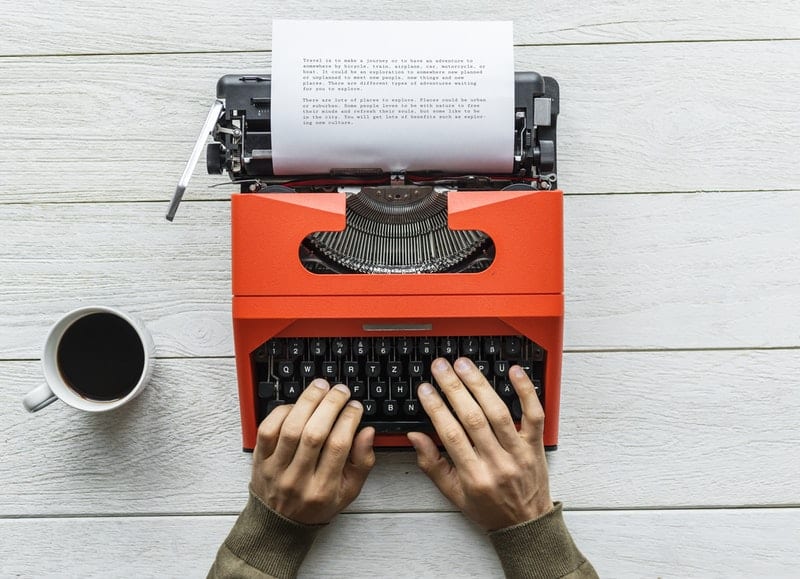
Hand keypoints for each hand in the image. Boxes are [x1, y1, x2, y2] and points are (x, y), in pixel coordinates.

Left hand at [251, 379, 375, 524]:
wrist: (279, 525)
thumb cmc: (316, 504)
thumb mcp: (348, 491)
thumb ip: (362, 462)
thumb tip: (367, 432)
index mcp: (323, 489)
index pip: (338, 446)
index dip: (349, 420)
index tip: (355, 406)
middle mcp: (298, 480)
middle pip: (314, 434)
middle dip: (330, 405)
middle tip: (340, 391)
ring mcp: (276, 469)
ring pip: (291, 428)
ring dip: (307, 402)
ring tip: (321, 387)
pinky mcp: (260, 460)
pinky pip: (267, 429)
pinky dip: (282, 411)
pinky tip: (296, 404)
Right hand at [408, 358, 552, 530]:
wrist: (526, 525)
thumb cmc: (488, 508)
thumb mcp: (453, 494)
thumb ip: (432, 464)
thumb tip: (415, 436)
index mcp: (474, 476)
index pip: (451, 435)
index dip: (436, 408)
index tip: (425, 389)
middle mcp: (497, 463)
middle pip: (473, 418)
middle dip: (454, 388)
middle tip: (441, 367)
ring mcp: (519, 452)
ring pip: (499, 412)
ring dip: (480, 384)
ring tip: (464, 365)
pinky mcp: (536, 444)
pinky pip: (534, 414)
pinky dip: (526, 391)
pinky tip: (513, 371)